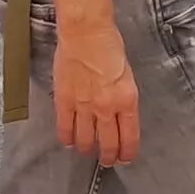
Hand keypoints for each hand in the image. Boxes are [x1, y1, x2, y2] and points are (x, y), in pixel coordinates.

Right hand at [52, 19, 138, 167]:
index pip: (129, 137)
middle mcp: (107, 108)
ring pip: (86, 140)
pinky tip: (69, 142)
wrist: (86, 32)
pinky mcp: (65, 101)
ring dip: (88, 149)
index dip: (127, 152)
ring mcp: (84, 106)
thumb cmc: (109, 45)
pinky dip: (67, 139)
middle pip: (108, 143)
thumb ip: (122, 97)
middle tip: (107, 161)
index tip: (125, 158)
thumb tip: (118, 113)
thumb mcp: (127, 75)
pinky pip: (65, 128)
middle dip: (108, 156)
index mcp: (127, 100)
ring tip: (88, 151)